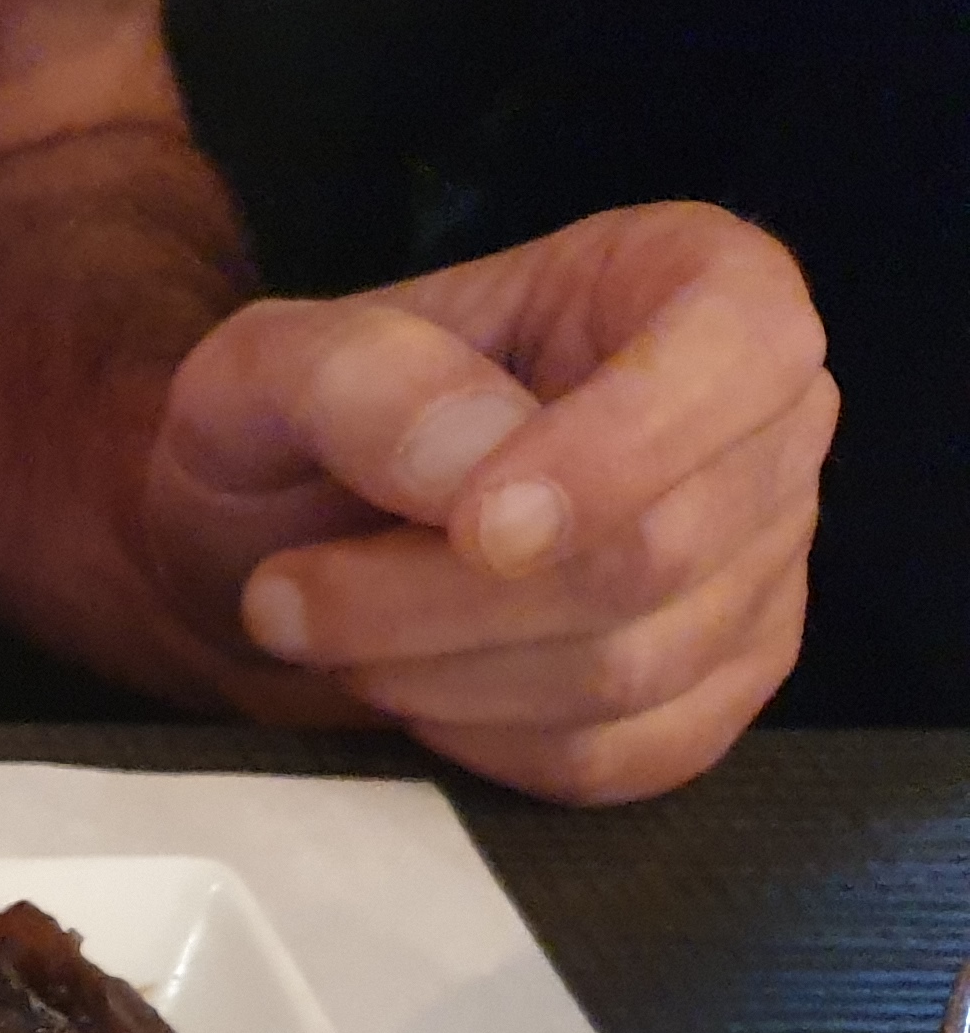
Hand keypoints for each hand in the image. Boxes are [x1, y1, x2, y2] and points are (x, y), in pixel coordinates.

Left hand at [139, 204, 836, 803]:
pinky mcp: (716, 686)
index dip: (615, 453)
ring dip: (437, 674)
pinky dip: (483, 743)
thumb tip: (476, 467)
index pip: (742, 351)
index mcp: (692, 278)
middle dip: (440, 598)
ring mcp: (759, 563)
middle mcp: (763, 418)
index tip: (474, 528)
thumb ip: (362, 383)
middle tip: (286, 595)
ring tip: (323, 629)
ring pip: (633, 667)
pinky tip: (407, 686)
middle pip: (658, 550)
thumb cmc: (292, 430)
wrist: (274, 545)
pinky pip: (622, 754)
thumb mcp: (268, 365)